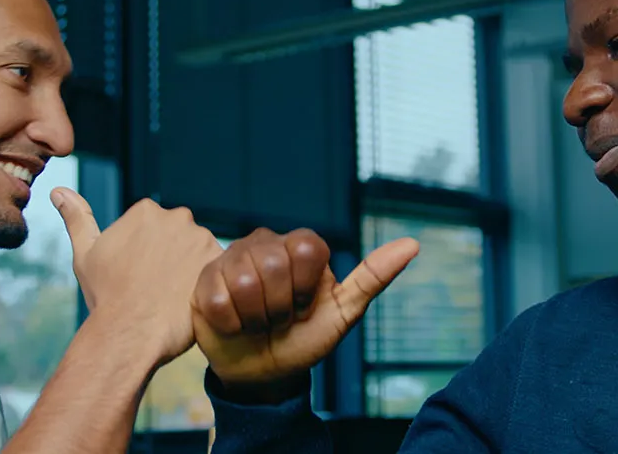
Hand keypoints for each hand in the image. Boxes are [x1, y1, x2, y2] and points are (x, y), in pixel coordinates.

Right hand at [54, 188, 221, 366]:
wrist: (130, 333)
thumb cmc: (105, 296)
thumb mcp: (85, 254)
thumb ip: (76, 218)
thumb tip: (58, 190)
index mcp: (145, 211)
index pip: (154, 227)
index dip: (147, 254)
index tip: (139, 275)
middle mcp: (177, 216)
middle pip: (180, 236)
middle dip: (172, 257)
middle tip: (158, 288)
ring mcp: (201, 238)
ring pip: (199, 252)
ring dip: (191, 268)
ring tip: (174, 296)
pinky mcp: (218, 262)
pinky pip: (217, 269)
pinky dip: (206, 282)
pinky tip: (189, 300)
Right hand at [192, 228, 418, 396]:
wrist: (265, 372)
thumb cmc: (306, 339)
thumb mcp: (343, 313)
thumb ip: (374, 277)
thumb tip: (413, 244)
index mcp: (301, 246)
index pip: (306, 250)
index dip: (306, 288)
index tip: (306, 306)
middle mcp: (266, 243)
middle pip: (274, 265)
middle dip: (280, 307)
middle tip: (279, 319)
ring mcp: (232, 258)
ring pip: (244, 281)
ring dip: (256, 317)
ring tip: (258, 322)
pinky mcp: (204, 280)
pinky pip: (218, 299)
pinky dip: (232, 323)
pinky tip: (236, 324)